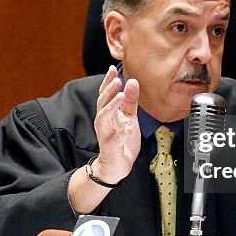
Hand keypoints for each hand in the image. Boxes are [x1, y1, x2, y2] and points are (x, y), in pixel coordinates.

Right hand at [91, 65, 140, 184]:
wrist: (115, 166)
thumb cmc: (121, 140)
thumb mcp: (129, 117)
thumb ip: (130, 101)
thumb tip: (132, 81)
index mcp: (108, 114)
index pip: (105, 95)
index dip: (108, 82)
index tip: (112, 69)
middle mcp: (103, 122)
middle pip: (102, 103)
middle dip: (109, 91)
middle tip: (117, 80)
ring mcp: (106, 135)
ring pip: (104, 118)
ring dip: (112, 107)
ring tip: (121, 97)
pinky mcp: (111, 148)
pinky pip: (115, 140)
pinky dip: (121, 133)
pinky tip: (128, 127)